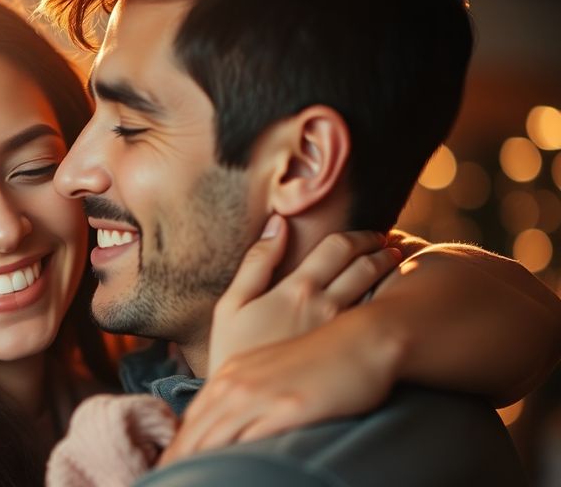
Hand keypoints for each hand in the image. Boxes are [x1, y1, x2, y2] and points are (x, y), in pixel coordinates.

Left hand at [159, 314, 402, 465]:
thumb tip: (235, 429)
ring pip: (216, 437)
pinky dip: (238, 461)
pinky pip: (253, 440)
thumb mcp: (273, 373)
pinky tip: (232, 476)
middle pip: (196, 431)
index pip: (193, 418)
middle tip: (163, 481)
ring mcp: (262, 395)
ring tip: (184, 485)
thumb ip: (249, 398)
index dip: (178, 447)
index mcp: (231, 373)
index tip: (165, 469)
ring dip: (197, 463)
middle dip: (178, 461)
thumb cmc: (322, 361)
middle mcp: (238, 382)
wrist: (361, 340)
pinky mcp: (289, 408)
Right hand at [208, 214, 401, 372]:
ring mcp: (340, 332)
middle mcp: (325, 306)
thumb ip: (256, 262)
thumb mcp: (230, 305)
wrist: (246, 403)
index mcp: (297, 288)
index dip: (359, 235)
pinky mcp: (348, 354)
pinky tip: (390, 302)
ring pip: (379, 292)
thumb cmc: (233, 352)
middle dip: (382, 249)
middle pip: (367, 265)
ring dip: (391, 273)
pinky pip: (378, 321)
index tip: (369, 235)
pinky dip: (390, 303)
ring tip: (395, 267)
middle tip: (388, 245)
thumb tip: (278, 223)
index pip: (340, 247)